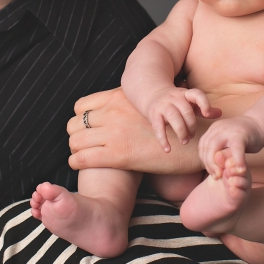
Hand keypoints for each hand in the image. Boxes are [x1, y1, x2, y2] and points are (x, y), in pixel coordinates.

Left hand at [68, 87, 208, 175]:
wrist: (190, 141)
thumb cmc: (168, 125)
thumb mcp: (142, 106)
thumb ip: (123, 104)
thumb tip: (108, 108)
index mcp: (117, 98)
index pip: (80, 106)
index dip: (77, 119)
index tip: (82, 128)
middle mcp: (113, 113)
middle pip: (74, 124)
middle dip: (74, 135)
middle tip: (80, 144)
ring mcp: (114, 133)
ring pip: (75, 141)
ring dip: (74, 149)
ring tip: (80, 155)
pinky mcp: (118, 155)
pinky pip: (83, 158)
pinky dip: (76, 162)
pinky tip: (79, 165)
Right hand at [145, 87, 220, 151]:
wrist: (152, 95)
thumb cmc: (176, 102)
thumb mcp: (190, 102)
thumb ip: (204, 108)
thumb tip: (221, 113)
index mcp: (186, 94)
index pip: (197, 94)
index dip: (204, 103)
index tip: (207, 114)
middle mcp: (174, 98)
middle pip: (186, 111)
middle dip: (191, 125)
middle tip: (192, 136)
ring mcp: (163, 105)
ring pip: (173, 117)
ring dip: (181, 131)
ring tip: (184, 141)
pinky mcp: (153, 115)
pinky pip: (158, 128)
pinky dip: (163, 140)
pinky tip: (167, 149)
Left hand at [198, 115, 263, 178]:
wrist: (260, 125)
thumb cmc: (243, 138)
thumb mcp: (227, 143)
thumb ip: (218, 153)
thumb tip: (211, 170)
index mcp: (213, 130)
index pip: (202, 147)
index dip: (205, 161)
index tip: (212, 171)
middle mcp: (218, 128)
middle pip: (206, 148)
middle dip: (209, 164)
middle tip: (215, 176)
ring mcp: (229, 131)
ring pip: (216, 149)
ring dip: (217, 164)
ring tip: (223, 176)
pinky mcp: (242, 135)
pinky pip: (237, 149)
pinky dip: (237, 160)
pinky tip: (241, 170)